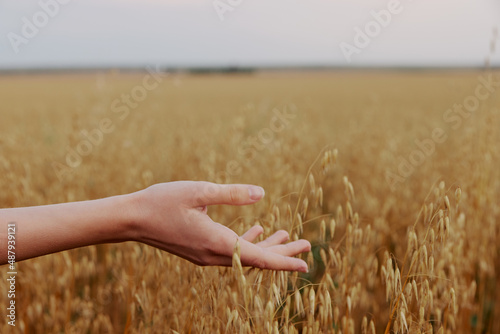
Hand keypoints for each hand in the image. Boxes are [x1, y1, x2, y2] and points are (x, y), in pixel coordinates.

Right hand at [132, 181, 310, 271]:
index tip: (304, 265)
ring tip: (285, 235)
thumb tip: (261, 193)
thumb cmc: (162, 202)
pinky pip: (231, 250)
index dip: (283, 260)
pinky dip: (247, 242)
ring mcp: (205, 255)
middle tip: (305, 245)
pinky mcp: (199, 250)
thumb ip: (232, 194)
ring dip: (265, 247)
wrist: (132, 219)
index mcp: (216, 242)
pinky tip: (257, 230)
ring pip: (244, 255)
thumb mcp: (199, 191)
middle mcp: (213, 254)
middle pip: (255, 259)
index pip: (258, 258)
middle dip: (282, 252)